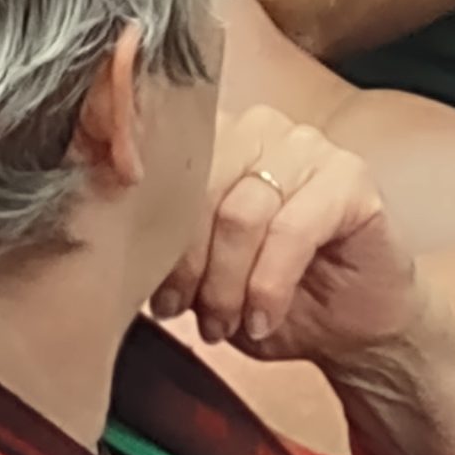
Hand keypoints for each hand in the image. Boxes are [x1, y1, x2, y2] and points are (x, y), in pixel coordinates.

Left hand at [153, 105, 421, 365]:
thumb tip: (101, 245)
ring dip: (226, 284)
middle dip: (185, 263)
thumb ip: (160, 244)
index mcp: (216, 140)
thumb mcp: (196, 273)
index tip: (133, 277)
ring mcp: (312, 148)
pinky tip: (264, 317)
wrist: (349, 324)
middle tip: (181, 312)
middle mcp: (263, 130)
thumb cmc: (265, 294)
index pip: (160, 159)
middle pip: (198, 187)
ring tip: (224, 324)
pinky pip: (293, 230)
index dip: (140, 218)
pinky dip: (269, 285)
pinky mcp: (353, 178)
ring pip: (241, 212)